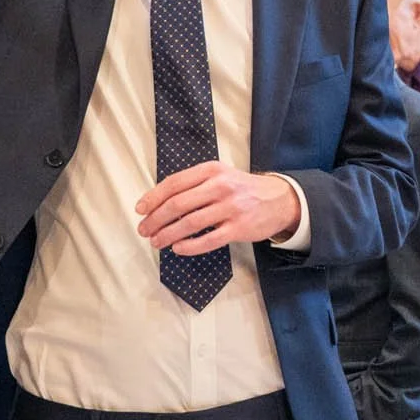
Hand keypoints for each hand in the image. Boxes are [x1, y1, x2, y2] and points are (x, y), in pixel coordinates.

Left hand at [135, 160, 301, 251]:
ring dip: (168, 234)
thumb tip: (161, 201)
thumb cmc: (242, 189)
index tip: (140, 210)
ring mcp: (230, 208)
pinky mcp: (239, 228)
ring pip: (190, 223)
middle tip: (144, 230)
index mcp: (212, 170)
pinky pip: (208, 240)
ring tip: (156, 241)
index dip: (153, 198)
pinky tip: (178, 248)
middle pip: (178, 204)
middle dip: (156, 219)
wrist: (279, 199)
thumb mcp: (220, 175)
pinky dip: (189, 246)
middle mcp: (220, 186)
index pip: (174, 183)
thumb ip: (194, 183)